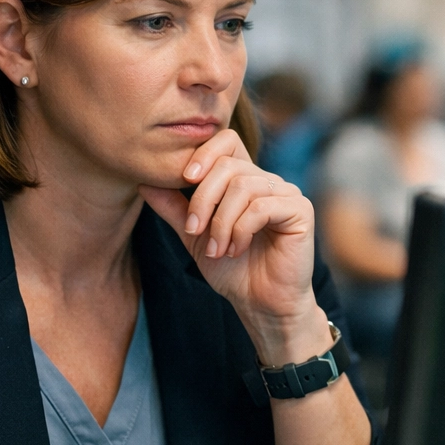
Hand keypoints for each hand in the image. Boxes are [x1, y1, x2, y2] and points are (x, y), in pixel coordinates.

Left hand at [139, 129, 328, 365]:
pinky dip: (241, 230)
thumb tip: (144, 181)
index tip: (183, 180)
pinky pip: (262, 207)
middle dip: (203, 198)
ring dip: (221, 222)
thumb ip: (174, 208)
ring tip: (217, 250)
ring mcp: (287, 193)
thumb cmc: (233, 271)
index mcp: (245, 179)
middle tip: (193, 230)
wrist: (260, 304)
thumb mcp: (195, 236)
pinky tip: (236, 250)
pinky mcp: (301, 210)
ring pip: (243, 187)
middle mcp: (268, 181)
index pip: (226, 141)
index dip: (203, 152)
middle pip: (229, 165)